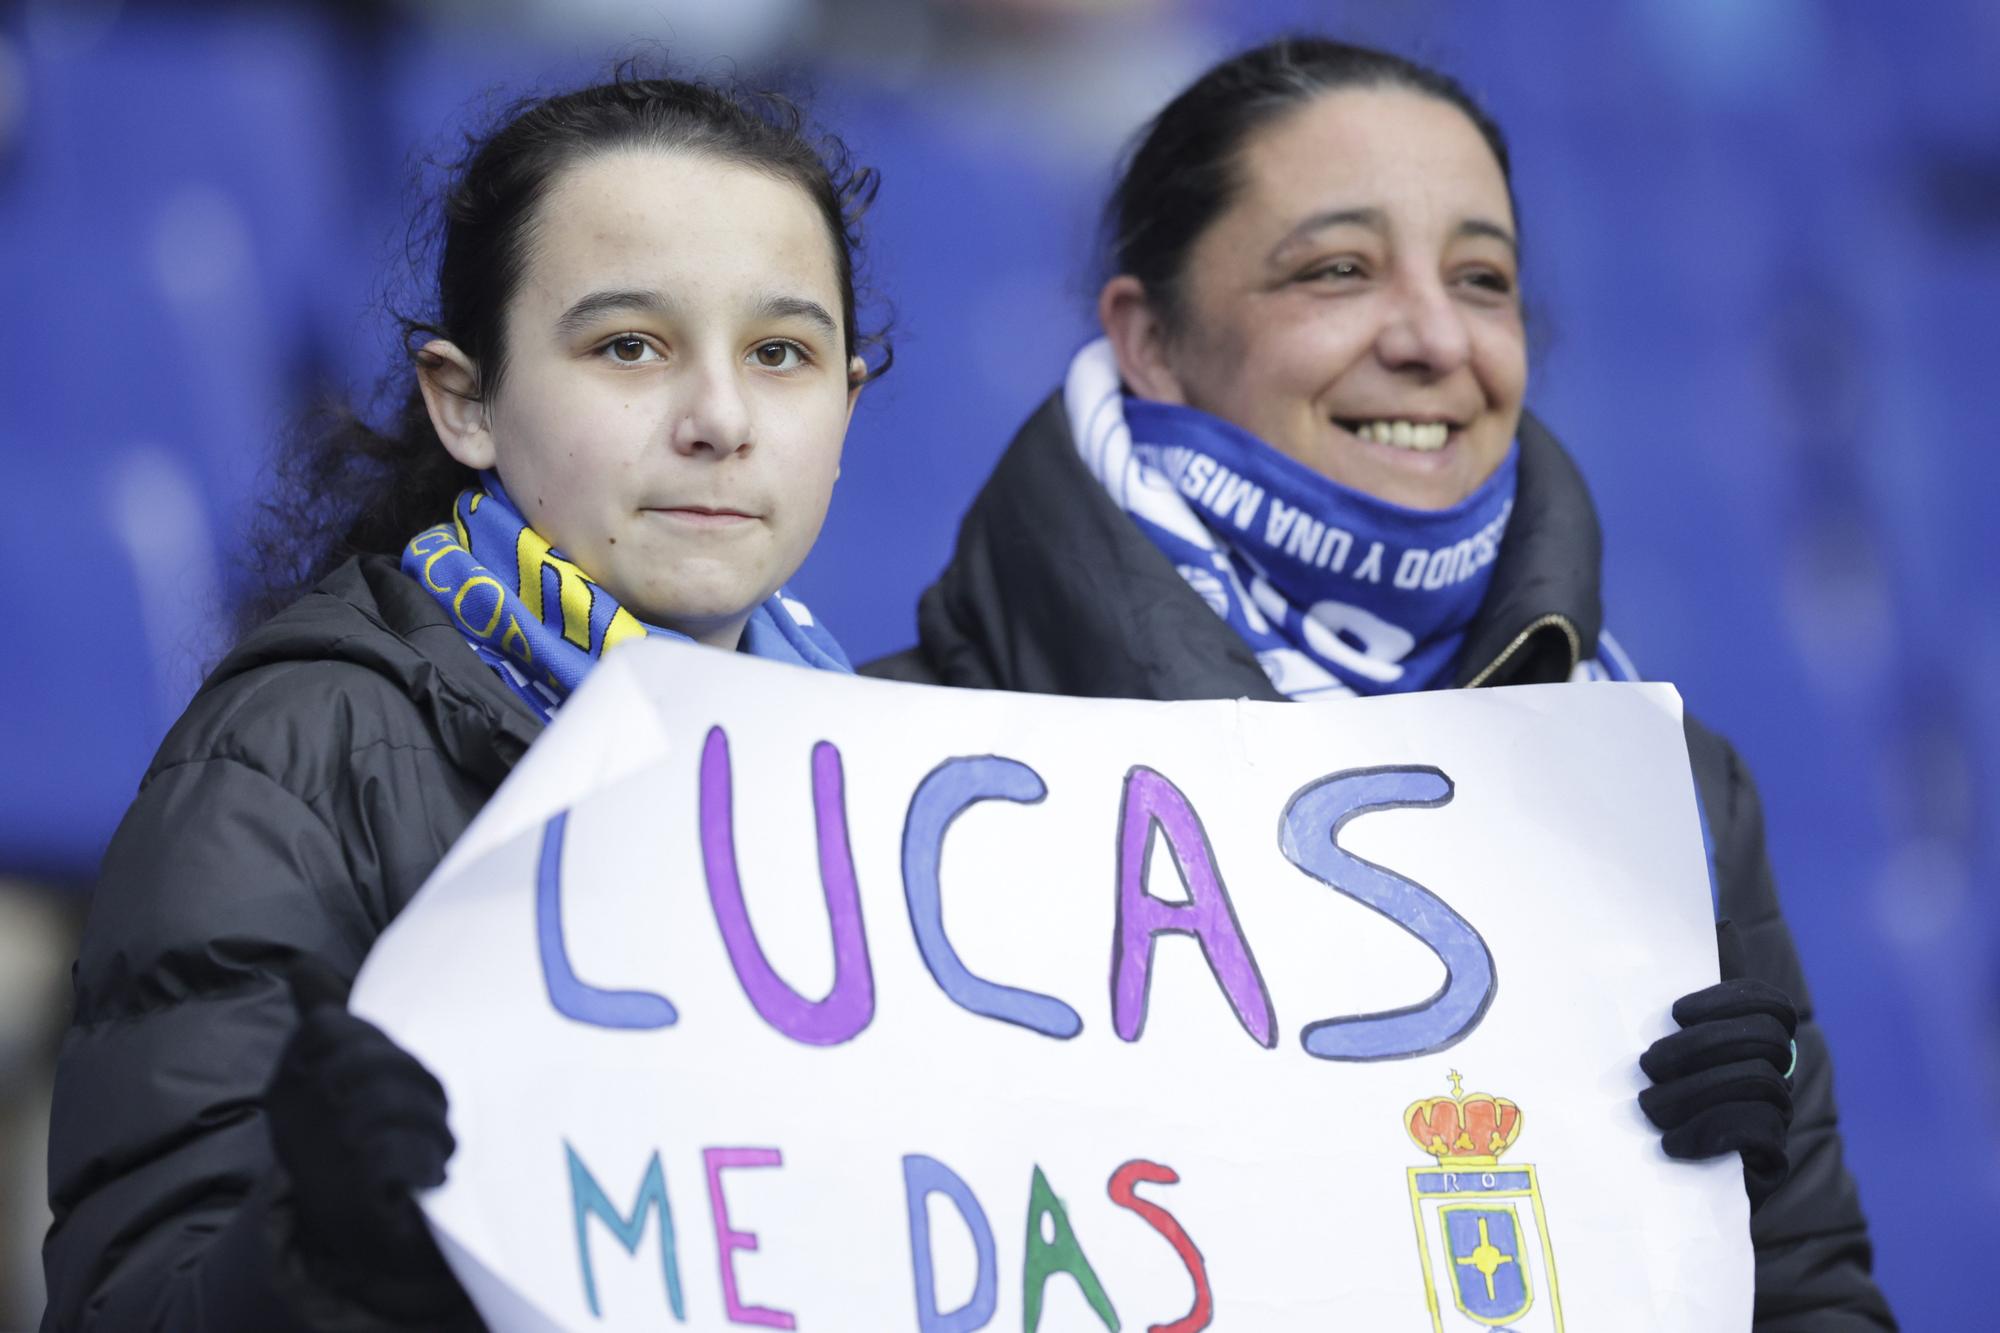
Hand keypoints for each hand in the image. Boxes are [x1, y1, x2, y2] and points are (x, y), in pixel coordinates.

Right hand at [265, 957, 467, 1318]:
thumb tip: (300, 964)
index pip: (334, 1026)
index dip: (386, 1046)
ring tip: (439, 1148)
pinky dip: (425, 1163)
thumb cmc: (358, 1141)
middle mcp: (292, 1112)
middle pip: (372, 1063)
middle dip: (422, 1087)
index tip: (403, 1073)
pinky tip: (430, 1177)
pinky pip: (397, 1156)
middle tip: (438, 1115)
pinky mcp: (345, 1196)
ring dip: (432, 1128)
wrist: (358, 1238)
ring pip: (389, 1107)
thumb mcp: (339, 1076)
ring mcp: (314, 1153)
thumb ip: (329, 1018)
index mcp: (291, 1077)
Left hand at [1638, 920, 1796, 1209]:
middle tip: (1647, 1065)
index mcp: (1752, 1037)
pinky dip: (1712, 1133)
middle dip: (1701, 1048)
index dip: (1730, 1000)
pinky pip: (1764, 1134)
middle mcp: (1776, 1073)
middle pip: (1768, 1042)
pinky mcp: (1770, 1164)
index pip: (1772, 1005)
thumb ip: (1683, 978)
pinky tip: (1672, 1143)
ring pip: (1764, 1084)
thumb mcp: (1655, 1030)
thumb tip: (1718, 921)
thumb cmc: (1651, 1088)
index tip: (1675, 1011)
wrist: (1644, 1178)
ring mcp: (1778, 1118)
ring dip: (1695, 1093)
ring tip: (1648, 1106)